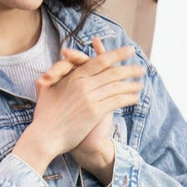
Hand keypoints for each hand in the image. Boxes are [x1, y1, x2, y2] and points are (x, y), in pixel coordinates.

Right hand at [15, 36, 143, 179]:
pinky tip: (135, 98)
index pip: (100, 61)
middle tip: (142, 68)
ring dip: (131, 84)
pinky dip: (128, 98)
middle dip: (130, 69)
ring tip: (140, 83)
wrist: (45, 136)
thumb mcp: (47, 88)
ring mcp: (90, 98)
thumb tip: (63, 60)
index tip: (129, 50)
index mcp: (74, 76)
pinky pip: (117, 101)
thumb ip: (57, 73)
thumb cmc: (44, 114)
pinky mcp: (95, 112)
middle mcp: (83, 84)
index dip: (117, 54)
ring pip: (117, 86)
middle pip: (112, 72)